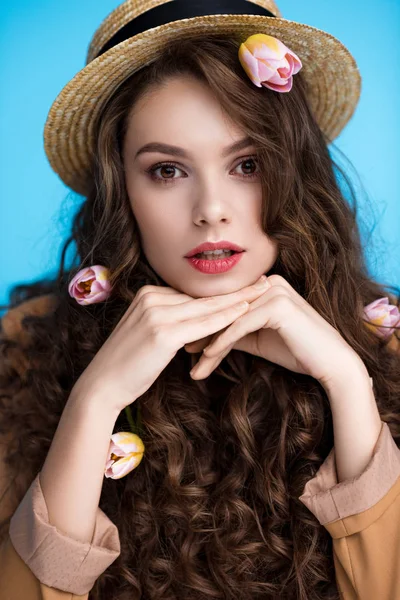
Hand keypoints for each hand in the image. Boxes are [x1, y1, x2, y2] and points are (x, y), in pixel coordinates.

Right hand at [71, 277, 269, 412]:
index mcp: (147, 294)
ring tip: (262, 291)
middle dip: (235, 289)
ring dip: (238, 300)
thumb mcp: (146, 332)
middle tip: (261, 280)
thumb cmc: (126, 364)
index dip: (221, 292)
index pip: (192, 294)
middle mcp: (151, 298)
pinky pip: (203, 325)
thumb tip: (194, 318)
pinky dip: (226, 318)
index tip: (244, 284)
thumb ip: (168, 319)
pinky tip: (245, 313)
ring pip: (206, 308)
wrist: (102, 385)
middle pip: (202, 296)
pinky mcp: (163, 333)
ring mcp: (156, 314)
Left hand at [185, 274, 362, 390]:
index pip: (228, 305)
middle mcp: (268, 283)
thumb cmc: (298, 352)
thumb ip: (235, 333)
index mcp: (265, 285)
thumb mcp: (258, 340)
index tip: (185, 343)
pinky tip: (207, 358)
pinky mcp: (276, 306)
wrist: (332, 364)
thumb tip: (206, 338)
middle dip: (201, 333)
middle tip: (179, 351)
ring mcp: (273, 291)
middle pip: (225, 311)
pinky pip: (240, 327)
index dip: (204, 325)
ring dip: (208, 342)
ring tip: (190, 363)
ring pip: (229, 320)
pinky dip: (222, 344)